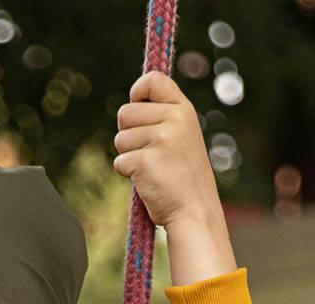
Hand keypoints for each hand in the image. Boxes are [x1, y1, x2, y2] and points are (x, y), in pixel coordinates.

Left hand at [113, 73, 235, 284]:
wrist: (195, 213)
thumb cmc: (184, 178)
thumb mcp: (182, 138)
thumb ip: (162, 118)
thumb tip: (132, 104)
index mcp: (183, 110)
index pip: (153, 80)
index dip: (137, 91)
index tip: (137, 105)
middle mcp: (173, 119)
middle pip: (125, 112)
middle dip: (129, 133)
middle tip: (148, 153)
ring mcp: (160, 140)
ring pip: (120, 138)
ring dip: (128, 156)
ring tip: (152, 169)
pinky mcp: (144, 161)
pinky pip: (119, 162)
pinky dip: (128, 175)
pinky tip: (148, 182)